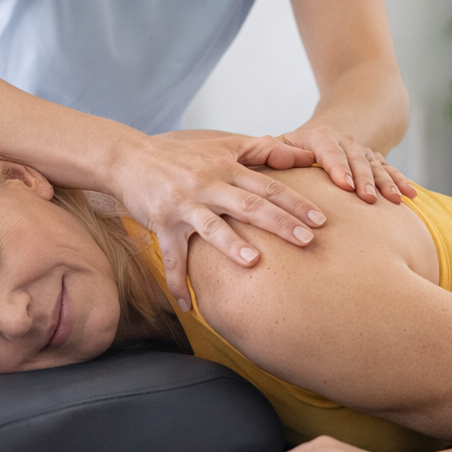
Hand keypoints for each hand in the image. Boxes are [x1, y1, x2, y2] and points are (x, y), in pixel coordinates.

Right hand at [114, 132, 324, 306]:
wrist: (130, 158)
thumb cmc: (181, 154)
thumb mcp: (222, 145)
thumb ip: (262, 149)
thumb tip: (302, 153)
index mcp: (226, 168)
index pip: (268, 187)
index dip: (295, 202)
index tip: (321, 219)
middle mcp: (208, 185)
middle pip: (249, 205)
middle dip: (279, 223)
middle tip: (307, 240)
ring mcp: (184, 205)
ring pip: (211, 227)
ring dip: (231, 246)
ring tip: (254, 262)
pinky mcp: (161, 225)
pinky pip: (171, 258)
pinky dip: (178, 283)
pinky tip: (188, 306)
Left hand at [281, 125, 416, 205]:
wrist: (326, 132)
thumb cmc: (291, 149)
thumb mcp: (278, 145)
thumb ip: (269, 153)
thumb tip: (261, 161)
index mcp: (318, 137)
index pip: (329, 150)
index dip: (338, 167)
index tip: (345, 185)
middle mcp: (344, 142)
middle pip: (356, 159)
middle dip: (364, 179)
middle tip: (368, 200)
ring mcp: (362, 152)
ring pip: (376, 165)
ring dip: (386, 183)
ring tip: (395, 200)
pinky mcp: (375, 161)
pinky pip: (390, 170)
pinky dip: (401, 181)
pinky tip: (410, 195)